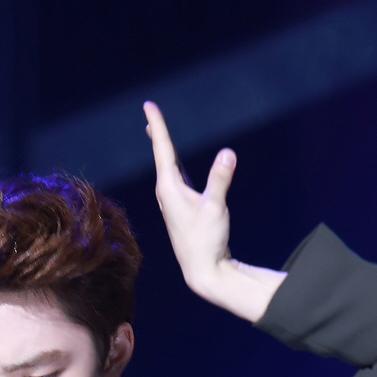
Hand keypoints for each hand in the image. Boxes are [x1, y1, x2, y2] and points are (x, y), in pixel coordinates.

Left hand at [142, 102, 283, 322]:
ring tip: (158, 134)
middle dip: (157, 134)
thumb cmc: (207, 241)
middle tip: (149, 115)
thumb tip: (228, 154)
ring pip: (167, 169)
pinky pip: (176, 180)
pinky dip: (174, 166)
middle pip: (161, 156)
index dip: (158, 125)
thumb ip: (220, 180)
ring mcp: (173, 204)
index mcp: (170, 188)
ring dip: (163, 150)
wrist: (203, 271)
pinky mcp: (182, 211)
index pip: (163, 149)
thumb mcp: (216, 208)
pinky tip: (176, 168)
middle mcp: (167, 194)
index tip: (148, 105)